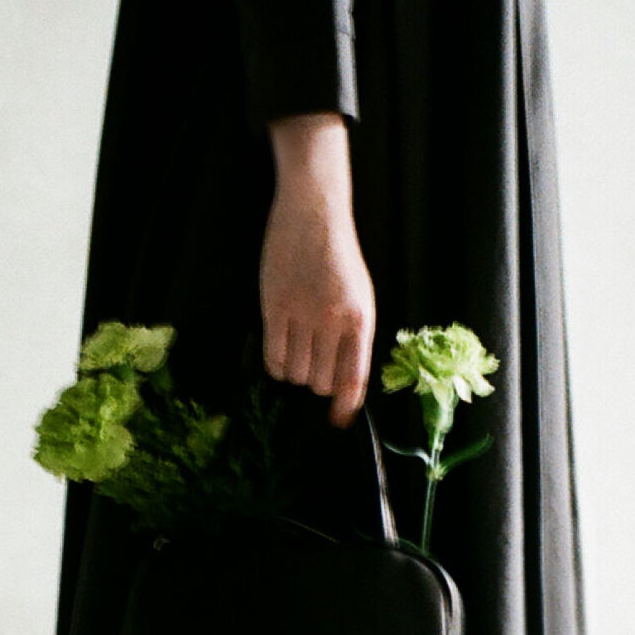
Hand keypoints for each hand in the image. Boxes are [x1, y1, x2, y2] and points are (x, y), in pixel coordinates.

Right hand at [260, 112, 375, 426]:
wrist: (315, 213)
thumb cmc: (339, 257)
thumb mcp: (360, 296)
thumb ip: (354, 337)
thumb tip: (344, 384)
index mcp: (361, 321)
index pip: (354, 379)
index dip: (345, 406)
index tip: (337, 421)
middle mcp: (334, 321)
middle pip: (321, 382)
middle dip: (316, 382)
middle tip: (312, 366)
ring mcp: (303, 314)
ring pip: (296, 373)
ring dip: (295, 373)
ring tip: (295, 354)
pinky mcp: (275, 307)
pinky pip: (273, 357)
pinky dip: (275, 365)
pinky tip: (279, 354)